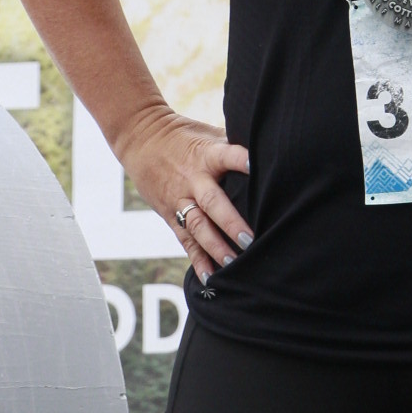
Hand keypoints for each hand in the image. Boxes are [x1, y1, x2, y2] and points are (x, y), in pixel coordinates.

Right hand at [120, 104, 252, 284]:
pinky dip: (198, 259)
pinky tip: (210, 278)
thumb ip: (233, 145)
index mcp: (206, 154)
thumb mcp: (208, 134)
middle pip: (212, 202)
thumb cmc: (185, 136)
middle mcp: (193, 179)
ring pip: (197, 226)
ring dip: (215, 246)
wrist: (141, 139)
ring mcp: (180, 199)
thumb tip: (270, 149)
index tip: (256, 166)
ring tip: (233, 263)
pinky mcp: (170, 214)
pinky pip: (185, 240)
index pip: (227, 156)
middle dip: (230, 222)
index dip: (241, 160)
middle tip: (249, 240)